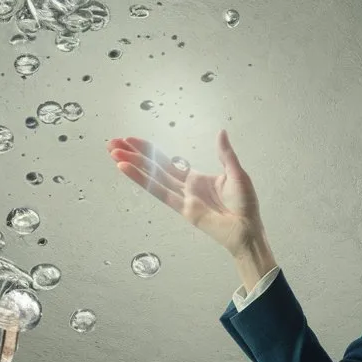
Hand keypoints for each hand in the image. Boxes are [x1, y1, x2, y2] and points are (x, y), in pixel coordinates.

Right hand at [107, 129, 263, 255]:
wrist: (248, 229)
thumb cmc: (245, 204)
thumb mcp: (237, 173)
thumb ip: (225, 154)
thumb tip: (220, 132)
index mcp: (197, 178)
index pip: (167, 161)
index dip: (150, 150)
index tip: (132, 140)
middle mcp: (185, 187)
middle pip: (154, 167)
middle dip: (134, 155)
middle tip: (113, 143)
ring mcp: (182, 198)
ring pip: (152, 177)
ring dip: (132, 165)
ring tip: (113, 153)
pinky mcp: (182, 209)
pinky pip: (159, 192)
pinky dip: (142, 180)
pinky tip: (126, 169)